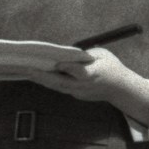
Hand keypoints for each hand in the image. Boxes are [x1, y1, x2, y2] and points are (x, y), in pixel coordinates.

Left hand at [24, 48, 144, 104]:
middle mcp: (83, 86)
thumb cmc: (112, 68)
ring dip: (42, 80)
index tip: (57, 64)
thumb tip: (68, 53)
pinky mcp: (76, 95)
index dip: (67, 68)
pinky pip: (60, 88)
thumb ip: (86, 54)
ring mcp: (79, 92)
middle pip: (61, 82)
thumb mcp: (103, 55)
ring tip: (27, 72)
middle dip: (43, 76)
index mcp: (93, 74)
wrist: (120, 89)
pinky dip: (49, 82)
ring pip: (57, 87)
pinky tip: (38, 75)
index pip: (78, 72)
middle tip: (28, 70)